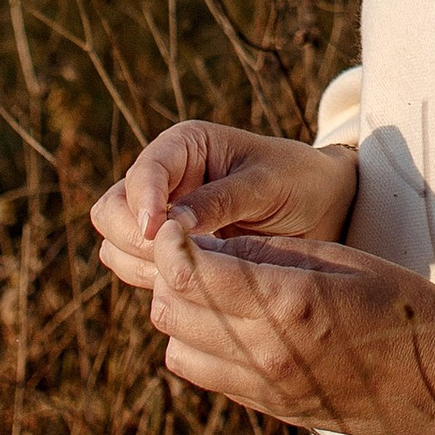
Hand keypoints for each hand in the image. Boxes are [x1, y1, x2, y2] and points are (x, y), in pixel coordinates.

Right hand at [90, 118, 355, 291]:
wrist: (323, 207)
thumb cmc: (300, 181)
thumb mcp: (268, 184)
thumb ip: (221, 200)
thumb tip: (170, 226)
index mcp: (184, 146)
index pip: (143, 173)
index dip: (143, 202)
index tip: (158, 233)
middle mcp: (162, 180)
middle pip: (111, 211)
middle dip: (135, 238)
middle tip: (175, 260)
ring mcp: (159, 219)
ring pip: (115, 246)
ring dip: (142, 265)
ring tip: (190, 275)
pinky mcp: (167, 252)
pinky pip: (136, 271)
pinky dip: (154, 283)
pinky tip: (193, 288)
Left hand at [141, 223, 434, 434]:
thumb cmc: (403, 306)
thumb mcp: (342, 260)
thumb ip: (271, 253)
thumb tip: (211, 245)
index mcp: (287, 303)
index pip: (190, 273)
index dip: (171, 243)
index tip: (177, 224)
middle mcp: (266, 352)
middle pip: (172, 311)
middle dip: (173, 276)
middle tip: (195, 250)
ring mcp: (266, 388)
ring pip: (178, 348)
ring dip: (185, 314)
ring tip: (217, 289)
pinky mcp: (272, 408)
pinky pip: (208, 375)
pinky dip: (204, 346)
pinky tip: (238, 323)